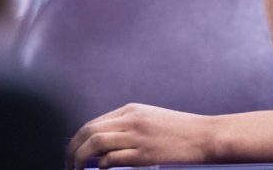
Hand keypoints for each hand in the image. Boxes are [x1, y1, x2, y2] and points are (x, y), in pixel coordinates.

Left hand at [67, 103, 213, 168]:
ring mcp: (137, 136)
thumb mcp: (152, 119)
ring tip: (77, 169)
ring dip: (80, 158)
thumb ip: (129, 126)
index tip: (74, 152)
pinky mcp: (143, 154)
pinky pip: (111, 159)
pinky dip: (101, 166)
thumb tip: (104, 143)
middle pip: (89, 131)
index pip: (94, 122)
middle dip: (72, 149)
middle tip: (69, 163)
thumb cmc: (180, 130)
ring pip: (95, 143)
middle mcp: (132, 120)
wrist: (204, 135)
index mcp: (133, 109)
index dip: (78, 139)